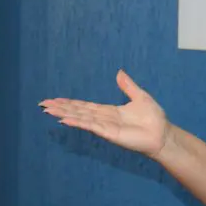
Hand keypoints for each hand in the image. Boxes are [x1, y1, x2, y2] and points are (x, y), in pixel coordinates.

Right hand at [40, 70, 170, 159]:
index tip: (55, 99)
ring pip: (81, 118)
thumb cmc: (154, 118)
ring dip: (64, 114)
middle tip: (43, 104)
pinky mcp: (109, 133)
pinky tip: (65, 120)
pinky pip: (90, 126)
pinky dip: (77, 122)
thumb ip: (128, 86)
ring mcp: (105, 126)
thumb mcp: (140, 96)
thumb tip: (119, 72)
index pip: (85, 106)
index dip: (70, 103)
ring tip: (48, 110)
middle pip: (79, 112)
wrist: (163, 133)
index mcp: (109, 111)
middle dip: (62, 108)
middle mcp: (104, 119)